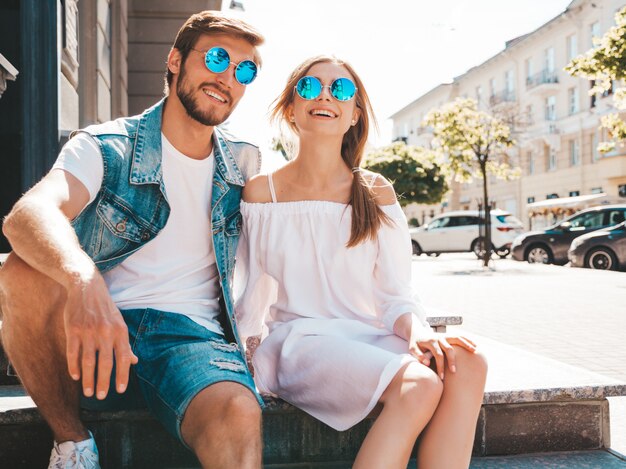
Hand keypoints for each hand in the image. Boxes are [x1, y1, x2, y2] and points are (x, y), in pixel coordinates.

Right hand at [63, 273, 137, 399]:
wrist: (87, 287)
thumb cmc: (106, 309)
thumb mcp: (120, 323)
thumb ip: (125, 344)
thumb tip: (134, 362)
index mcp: (121, 331)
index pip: (124, 358)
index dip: (122, 375)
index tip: (120, 390)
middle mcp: (106, 332)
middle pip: (106, 363)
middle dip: (103, 382)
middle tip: (101, 396)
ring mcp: (89, 331)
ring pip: (88, 361)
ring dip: (88, 379)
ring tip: (87, 392)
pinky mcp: (73, 329)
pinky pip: (73, 353)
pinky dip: (74, 366)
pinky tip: (75, 376)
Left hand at [408, 329, 476, 380]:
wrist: (417, 332)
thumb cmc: (415, 344)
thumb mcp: (412, 349)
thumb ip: (419, 356)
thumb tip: (426, 363)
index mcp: (431, 342)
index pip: (438, 355)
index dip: (440, 366)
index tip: (442, 377)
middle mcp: (439, 337)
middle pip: (448, 349)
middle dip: (452, 361)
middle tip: (454, 372)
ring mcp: (444, 336)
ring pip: (457, 339)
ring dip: (466, 345)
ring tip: (474, 351)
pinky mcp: (448, 336)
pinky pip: (459, 337)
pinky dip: (467, 340)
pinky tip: (475, 346)